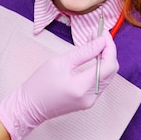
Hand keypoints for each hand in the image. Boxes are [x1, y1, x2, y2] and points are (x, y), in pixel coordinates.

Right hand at [0, 31, 118, 139]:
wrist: (29, 106)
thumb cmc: (40, 84)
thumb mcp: (60, 62)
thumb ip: (84, 51)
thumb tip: (100, 42)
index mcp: (82, 87)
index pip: (108, 65)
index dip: (109, 47)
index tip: (103, 33)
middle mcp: (90, 96)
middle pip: (111, 70)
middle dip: (107, 50)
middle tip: (97, 35)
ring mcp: (91, 100)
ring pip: (107, 75)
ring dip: (104, 58)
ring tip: (94, 43)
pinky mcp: (88, 100)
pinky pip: (100, 81)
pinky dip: (99, 67)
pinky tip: (92, 56)